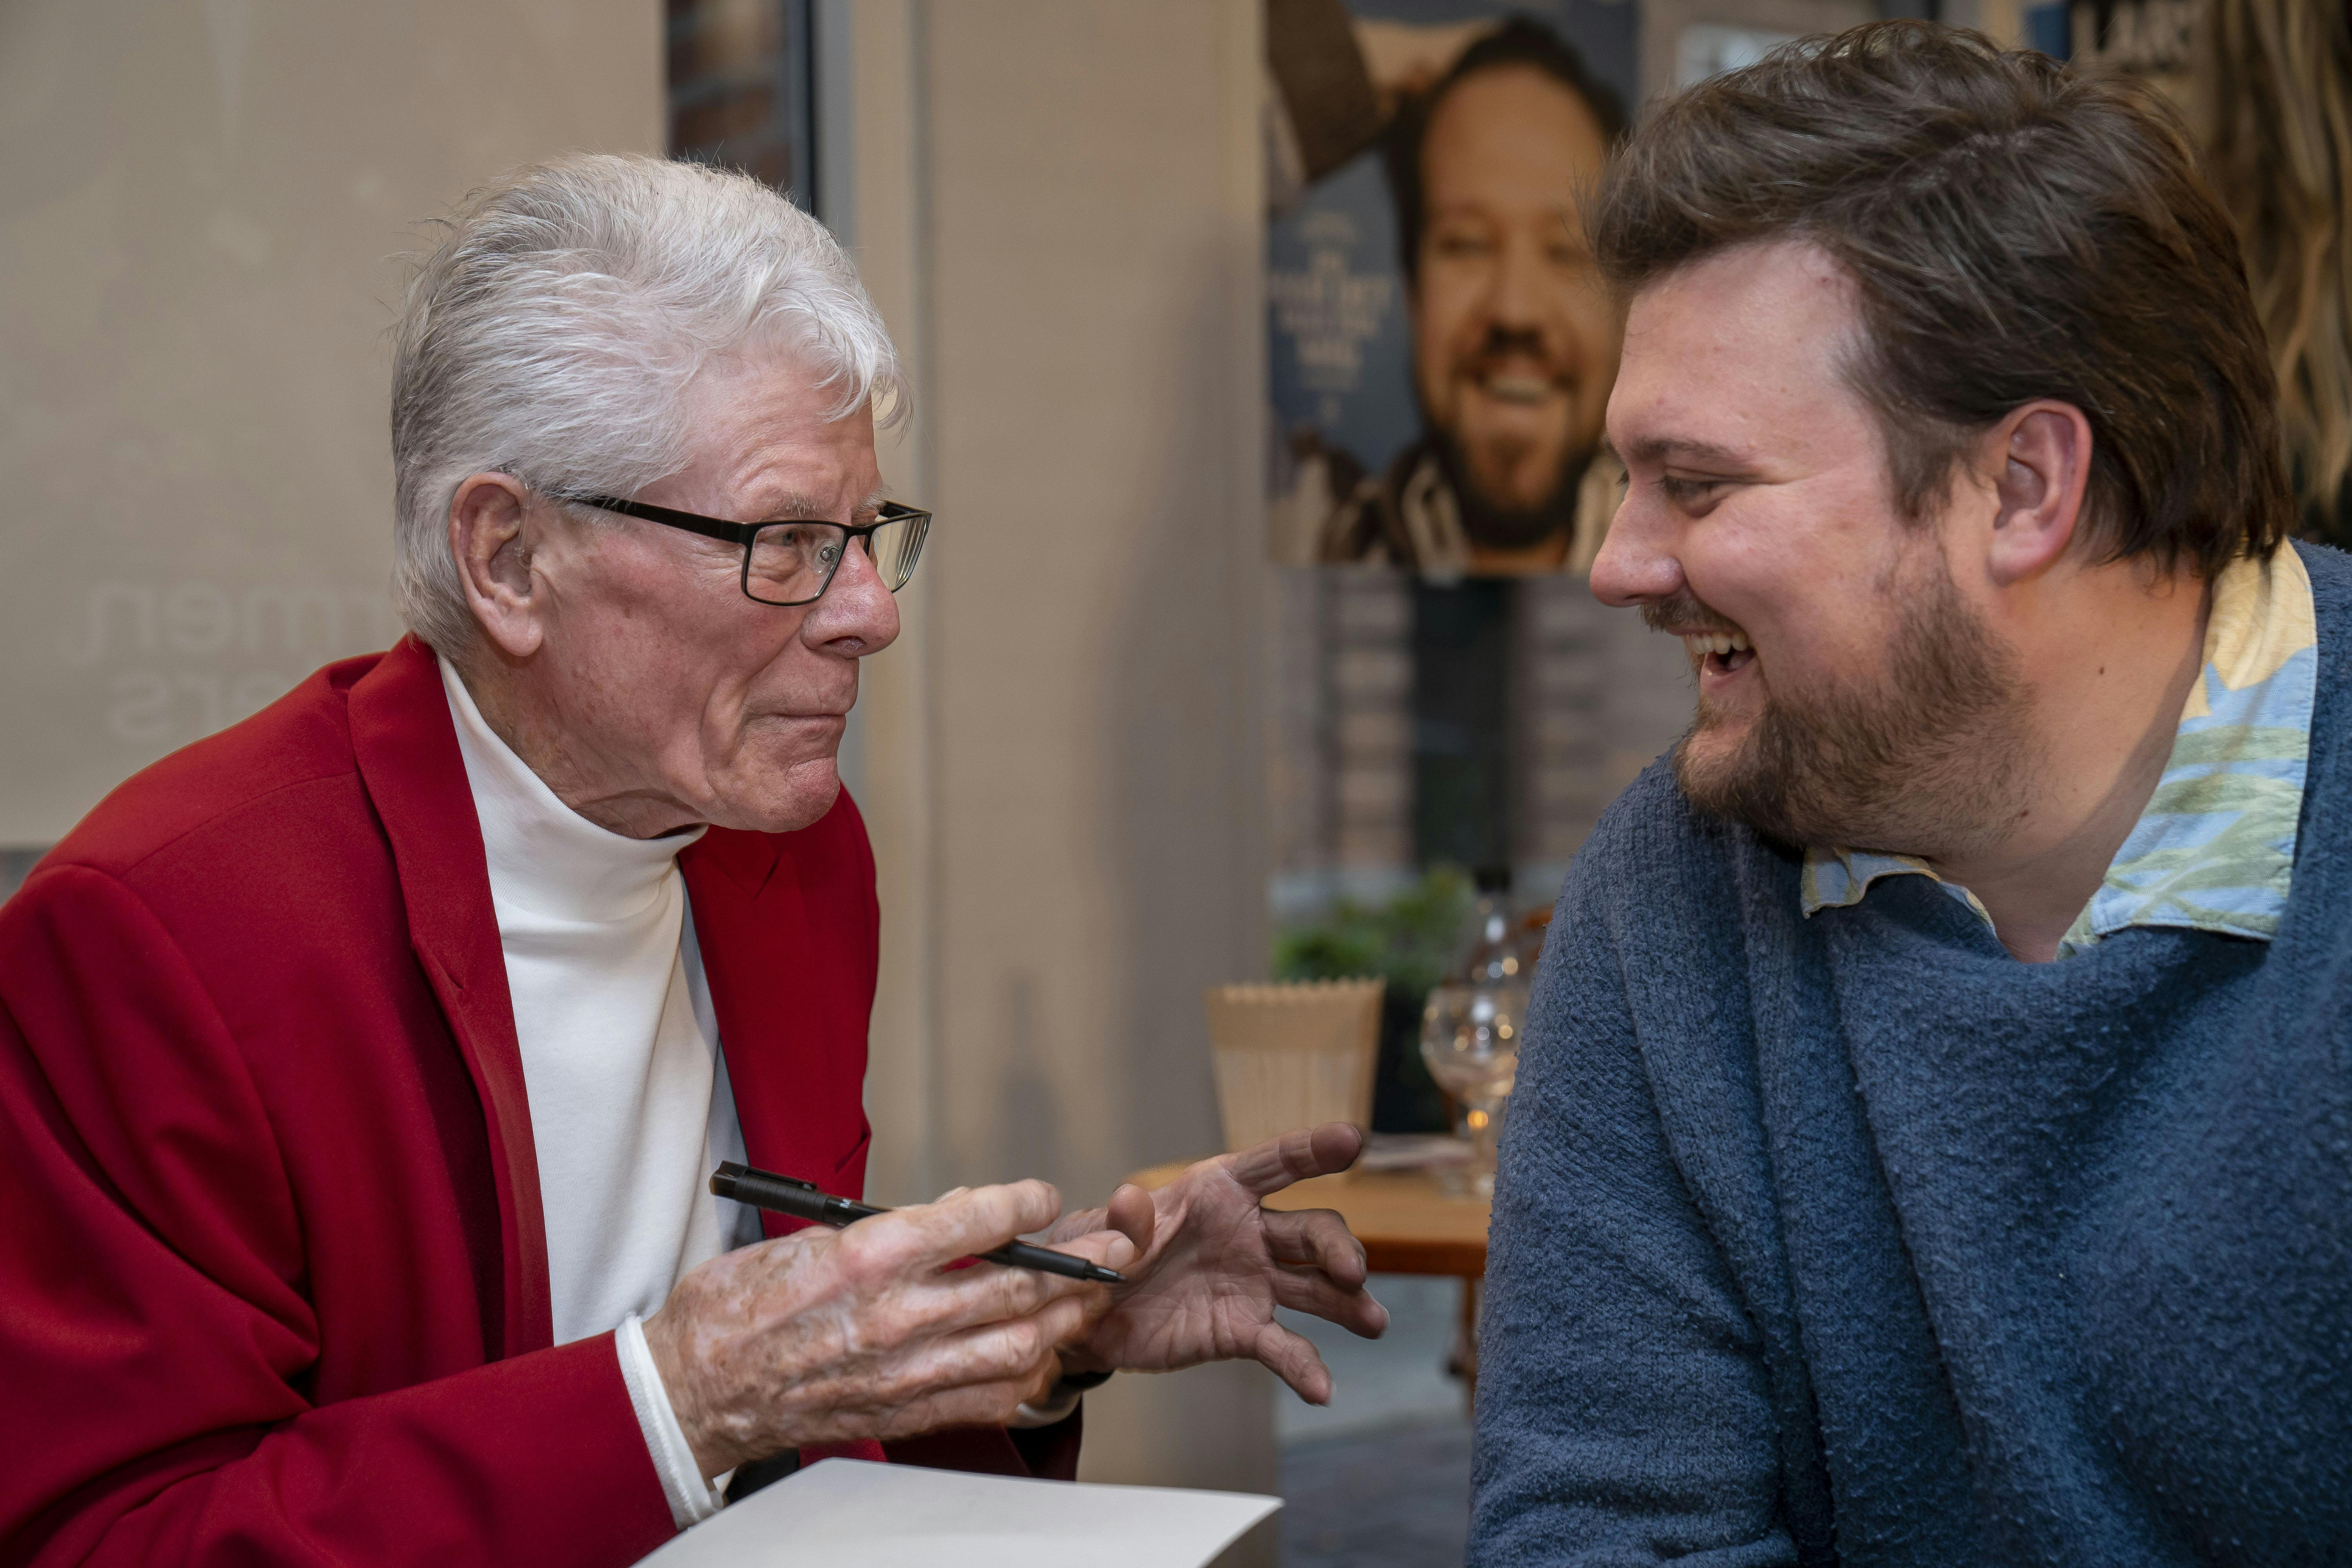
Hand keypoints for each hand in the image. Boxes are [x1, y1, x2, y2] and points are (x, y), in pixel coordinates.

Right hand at [642, 1181, 1132, 1479]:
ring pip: (1014, 1345)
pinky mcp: (902, 1411)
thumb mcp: (814, 1237)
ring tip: (1088, 1302)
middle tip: (1112, 1250)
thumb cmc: (741, 1307)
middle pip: (1015, 1286)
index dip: (1025, 1204)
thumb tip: (958, 1213)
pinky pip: (986, 1397)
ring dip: (1062, 1321)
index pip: (978, 1220)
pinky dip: (1025, 1377)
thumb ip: (894, 1227)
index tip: (1043, 1197)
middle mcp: (895, 1314)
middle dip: (1075, 1265)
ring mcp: (903, 1369)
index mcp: (870, 1256)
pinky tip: (1041, 1359)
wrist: (698, 1386)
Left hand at [1046, 1123, 1388, 1402]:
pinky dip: (1305, 1367)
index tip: (1354, 1139)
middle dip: (1338, 1248)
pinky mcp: (1245, 1329)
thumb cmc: (1107, 1252)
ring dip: (1348, 1304)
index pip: (1277, 1163)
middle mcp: (1251, 1232)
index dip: (1315, 1149)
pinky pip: (1284, 1346)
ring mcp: (1255, 1282)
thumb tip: (1127, 1201)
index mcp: (1222, 1189)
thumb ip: (1127, 1223)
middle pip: (1312, 1231)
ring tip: (1373, 1322)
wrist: (1090, 1314)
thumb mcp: (1110, 1232)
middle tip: (1351, 1272)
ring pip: (1316, 1288)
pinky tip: (1322, 1389)